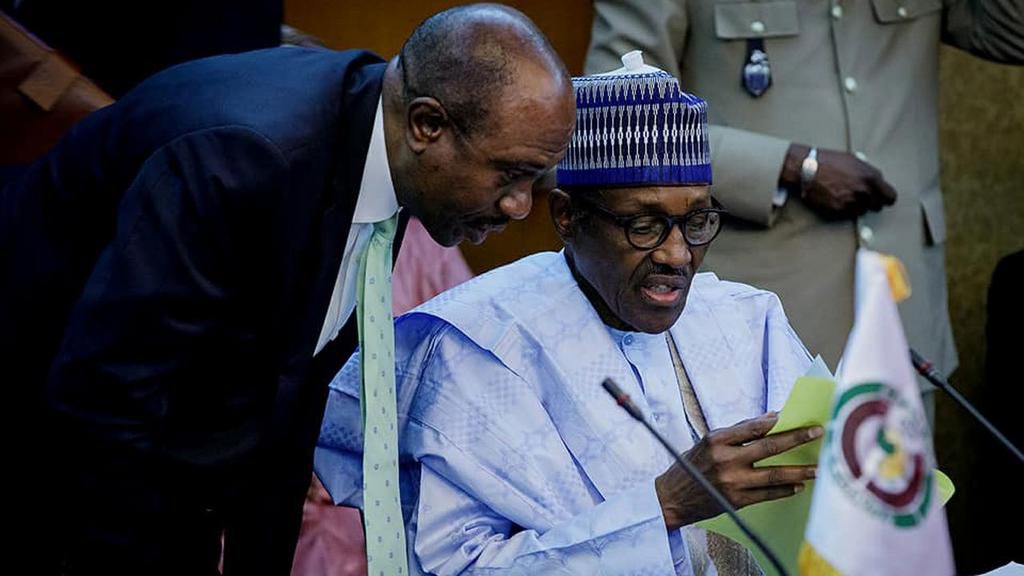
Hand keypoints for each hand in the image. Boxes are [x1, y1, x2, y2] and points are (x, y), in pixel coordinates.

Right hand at [655, 412, 822, 529]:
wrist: (672, 498)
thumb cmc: (692, 466)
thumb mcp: (708, 442)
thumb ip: (738, 433)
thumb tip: (770, 420)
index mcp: (717, 440)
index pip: (752, 427)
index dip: (774, 422)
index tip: (792, 416)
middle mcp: (725, 459)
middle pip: (768, 448)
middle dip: (796, 439)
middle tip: (817, 433)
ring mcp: (732, 481)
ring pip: (773, 475)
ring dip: (798, 471)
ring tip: (818, 468)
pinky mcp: (736, 500)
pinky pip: (767, 495)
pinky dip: (784, 490)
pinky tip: (798, 486)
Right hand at [780, 144, 896, 219]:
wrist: (807, 168)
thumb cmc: (829, 161)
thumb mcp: (855, 161)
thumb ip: (869, 173)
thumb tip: (877, 182)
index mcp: (871, 177)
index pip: (890, 197)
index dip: (885, 198)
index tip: (881, 198)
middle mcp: (864, 191)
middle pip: (877, 206)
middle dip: (871, 202)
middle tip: (861, 197)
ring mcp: (851, 201)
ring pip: (862, 211)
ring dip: (856, 206)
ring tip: (845, 195)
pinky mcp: (839, 209)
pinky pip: (848, 213)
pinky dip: (844, 208)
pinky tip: (836, 198)